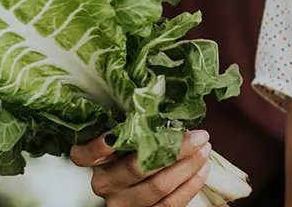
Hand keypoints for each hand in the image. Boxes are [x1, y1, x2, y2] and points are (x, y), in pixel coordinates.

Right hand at [71, 131, 213, 206]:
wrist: (139, 190)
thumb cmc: (134, 151)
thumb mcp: (127, 139)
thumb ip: (134, 126)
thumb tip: (163, 96)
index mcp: (95, 161)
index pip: (86, 154)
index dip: (99, 145)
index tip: (119, 131)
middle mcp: (105, 183)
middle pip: (136, 168)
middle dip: (173, 150)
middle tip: (198, 136)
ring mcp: (122, 202)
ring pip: (157, 187)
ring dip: (187, 167)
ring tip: (204, 150)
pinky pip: (169, 205)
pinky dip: (190, 186)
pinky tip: (202, 170)